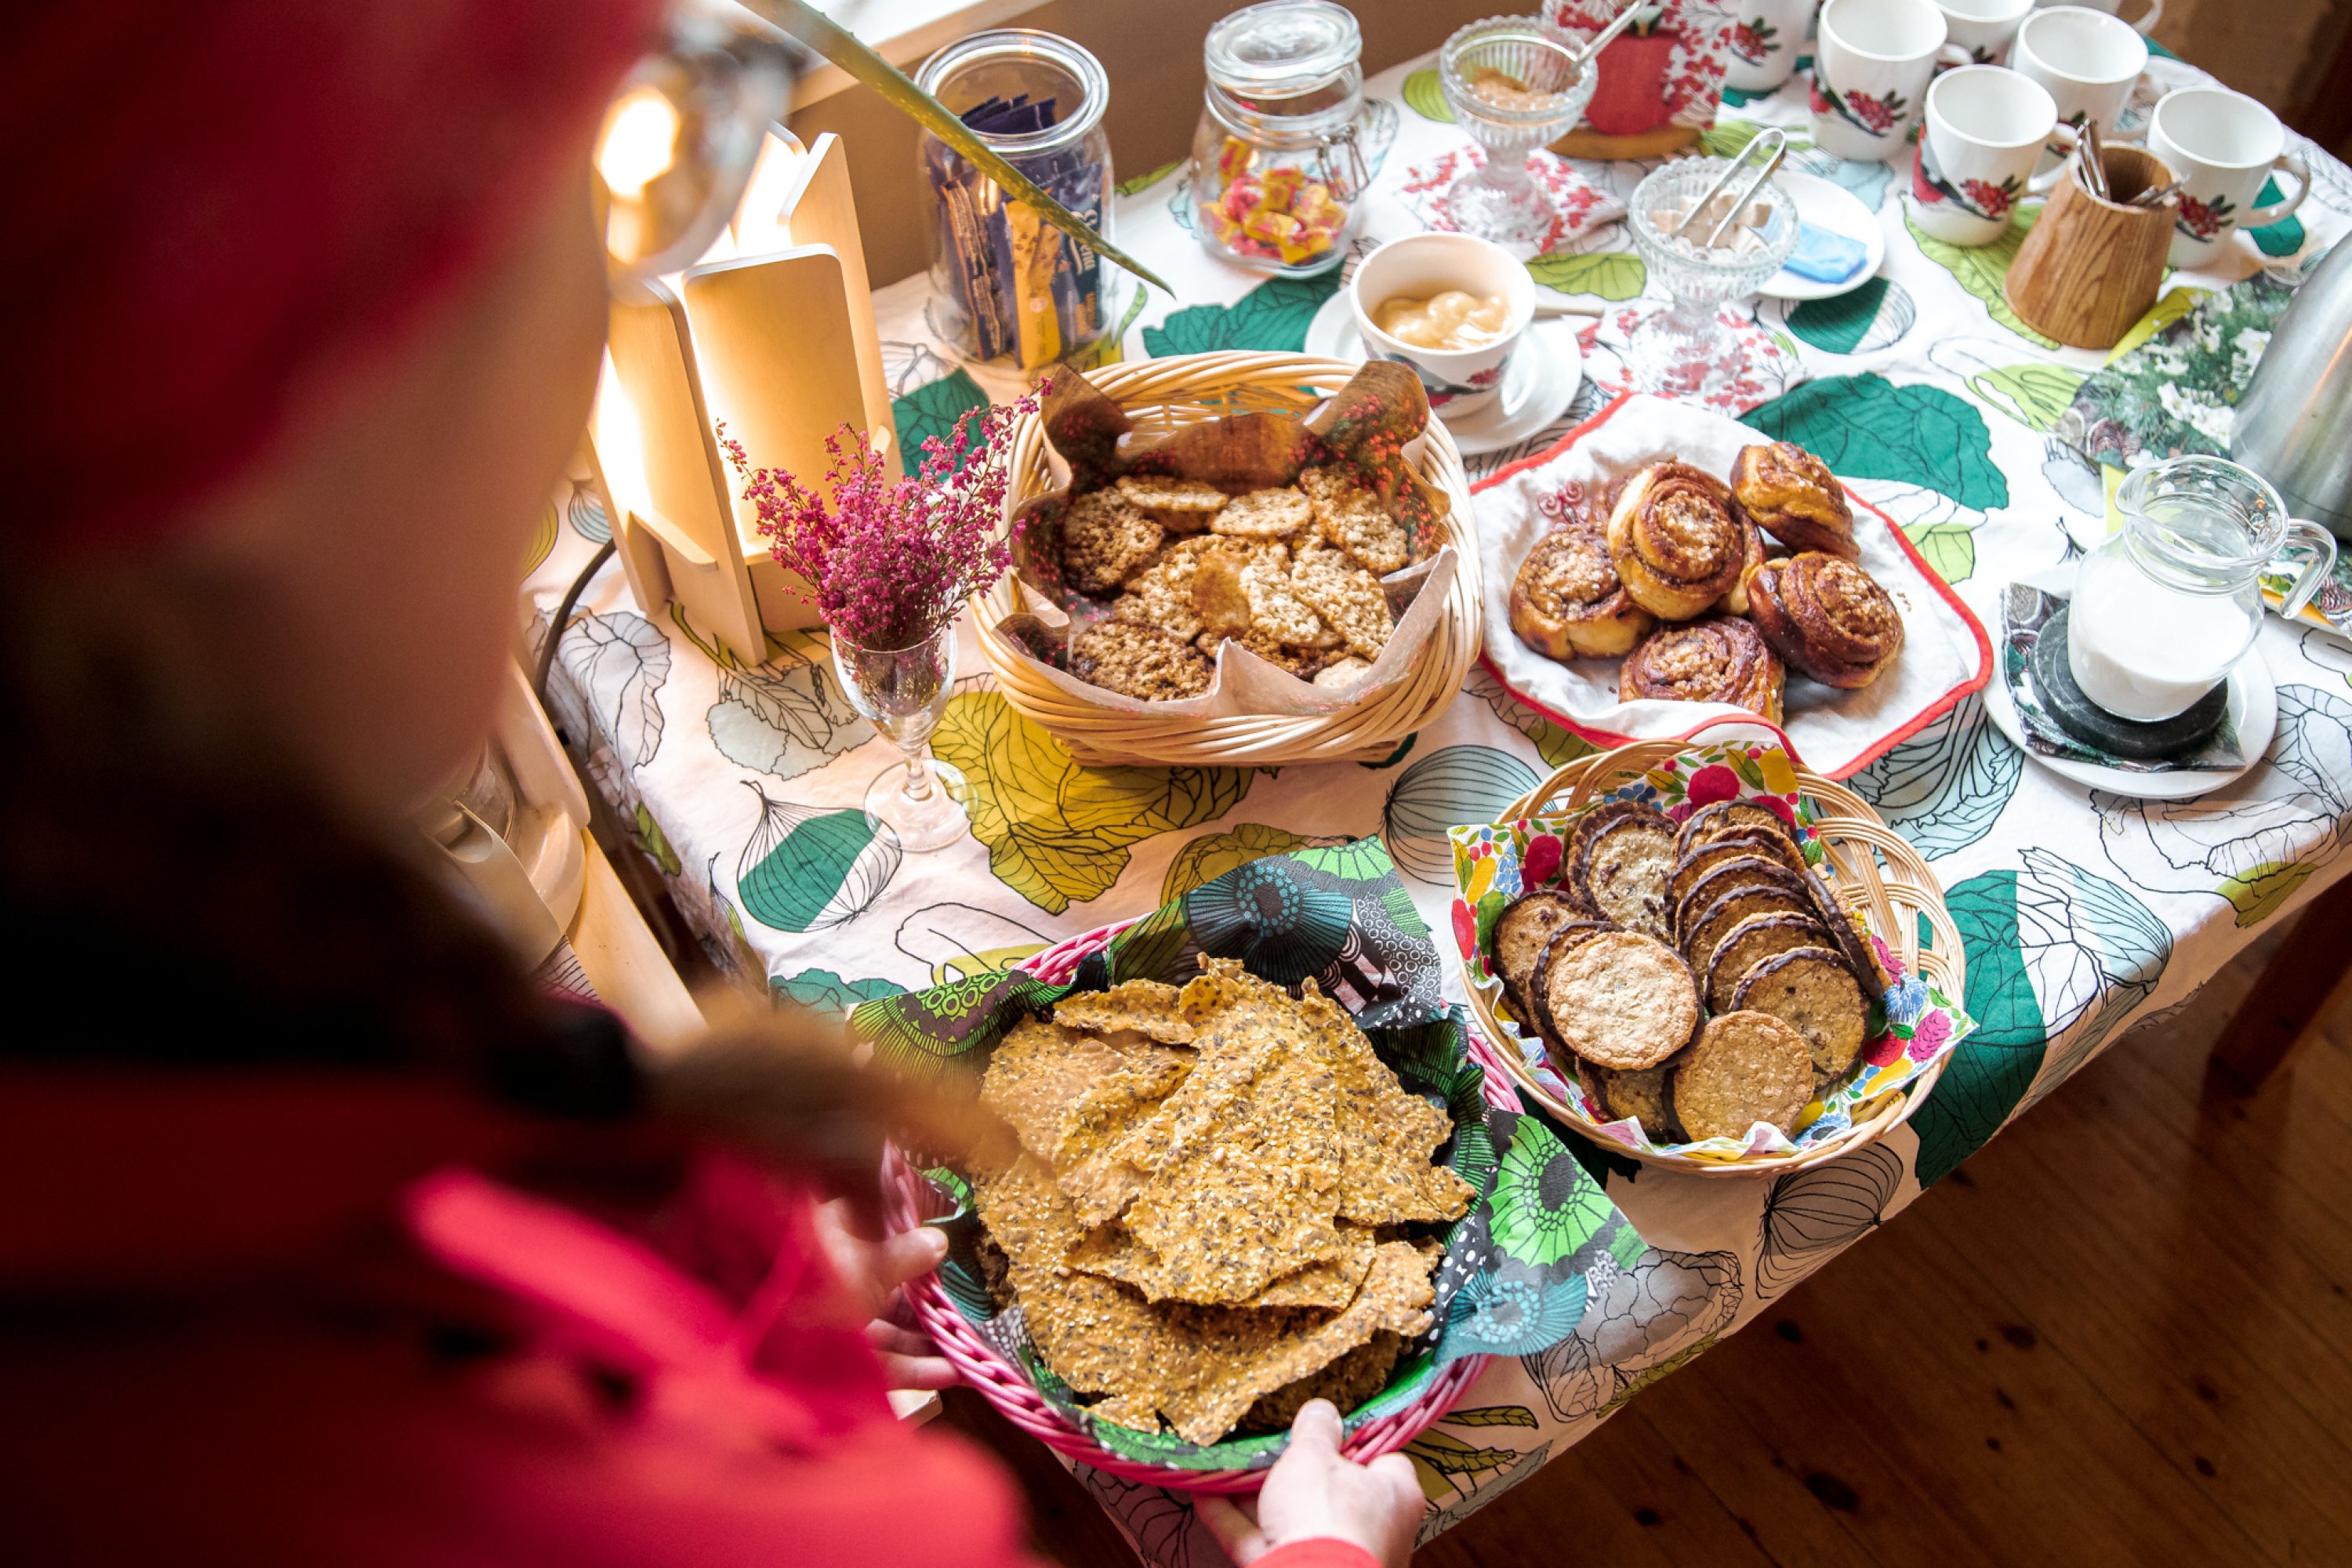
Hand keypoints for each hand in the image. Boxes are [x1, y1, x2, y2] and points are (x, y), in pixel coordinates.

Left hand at [810, 1197, 958, 1392]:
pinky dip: (916, 1366)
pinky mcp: (840, 1363)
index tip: (951, 1249)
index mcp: (833, 1241)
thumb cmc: (816, 1288)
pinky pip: (884, 1362)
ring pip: (891, 1329)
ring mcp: (836, 1324)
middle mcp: (835, 1280)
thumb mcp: (869, 1266)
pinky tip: (955, 1372)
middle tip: (976, 1308)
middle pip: (892, 1288)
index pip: (878, 1233)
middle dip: (933, 1302)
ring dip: (932, 1339)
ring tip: (976, 1348)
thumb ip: (906, 1255)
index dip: (914, 1240)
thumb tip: (938, 1239)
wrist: (762, 1353)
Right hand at [1194, 1401, 1422, 1567]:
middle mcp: (1370, 1530)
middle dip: (1290, 1468)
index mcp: (1393, 1496)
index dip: (1351, 1439)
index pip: (1382, 1458)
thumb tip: (1322, 1409)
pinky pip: (1262, 1540)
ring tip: (1225, 1462)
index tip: (1323, 1425)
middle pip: (1326, 1489)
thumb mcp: (1316, 1456)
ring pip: (1289, 1517)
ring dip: (1253, 1492)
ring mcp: (1332, 1556)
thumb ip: (1317, 1428)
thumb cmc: (1327, 1516)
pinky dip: (1233, 1519)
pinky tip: (1205, 1493)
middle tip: (1264, 1442)